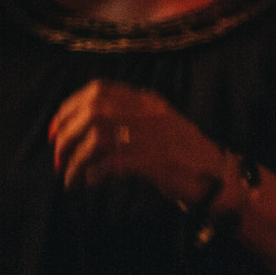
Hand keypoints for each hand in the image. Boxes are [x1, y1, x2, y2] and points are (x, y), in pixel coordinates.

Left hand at [49, 80, 228, 209]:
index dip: (70, 108)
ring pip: (98, 137)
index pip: (100, 89)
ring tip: (69, 177)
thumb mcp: (157, 128)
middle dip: (68, 135)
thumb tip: (80, 133)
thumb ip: (127, 122)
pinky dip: (92, 175)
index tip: (55, 131)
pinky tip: (88, 184)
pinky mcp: (157, 161)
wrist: (220, 179)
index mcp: (149, 101)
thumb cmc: (183, 158)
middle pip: (94, 111)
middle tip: (58, 157)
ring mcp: (156, 135)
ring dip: (76, 160)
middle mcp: (151, 113)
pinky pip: (112, 164)